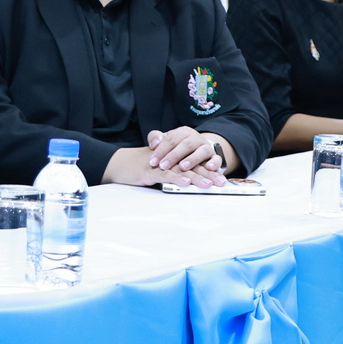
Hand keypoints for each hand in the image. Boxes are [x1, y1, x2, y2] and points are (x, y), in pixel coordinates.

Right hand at [102, 145, 222, 188]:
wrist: (121, 164)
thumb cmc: (142, 168)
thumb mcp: (161, 170)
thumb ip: (175, 174)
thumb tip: (190, 181)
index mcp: (175, 159)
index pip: (195, 163)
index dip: (209, 170)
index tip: (222, 179)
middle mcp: (171, 159)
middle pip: (193, 166)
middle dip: (208, 174)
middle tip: (222, 183)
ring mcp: (161, 164)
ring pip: (182, 170)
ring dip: (196, 177)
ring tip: (209, 184)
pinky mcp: (151, 171)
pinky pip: (166, 175)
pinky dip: (176, 179)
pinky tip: (186, 183)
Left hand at [147, 127, 225, 180]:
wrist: (197, 151)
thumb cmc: (177, 148)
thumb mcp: (165, 141)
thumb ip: (156, 138)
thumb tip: (154, 144)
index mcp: (183, 132)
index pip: (171, 139)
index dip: (161, 150)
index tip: (153, 162)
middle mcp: (196, 138)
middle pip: (185, 144)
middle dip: (173, 156)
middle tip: (163, 166)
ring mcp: (206, 147)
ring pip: (201, 151)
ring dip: (192, 159)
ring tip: (182, 167)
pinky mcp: (215, 158)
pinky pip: (217, 159)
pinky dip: (214, 163)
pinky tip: (208, 168)